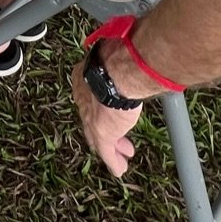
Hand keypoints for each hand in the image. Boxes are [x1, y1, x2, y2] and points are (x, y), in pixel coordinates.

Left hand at [70, 50, 143, 176]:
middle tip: (114, 135)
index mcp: (83, 77)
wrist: (116, 70)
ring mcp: (90, 117)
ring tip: (121, 155)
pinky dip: (113, 161)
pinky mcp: (101, 133)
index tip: (107, 110)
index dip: (98, 105)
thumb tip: (137, 52)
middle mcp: (83, 98)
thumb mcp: (118, 58)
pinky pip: (106, 152)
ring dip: (112, 147)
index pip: (89, 96)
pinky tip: (119, 169)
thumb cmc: (119, 57)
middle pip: (91, 118)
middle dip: (105, 128)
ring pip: (99, 137)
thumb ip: (123, 61)